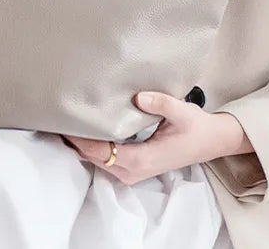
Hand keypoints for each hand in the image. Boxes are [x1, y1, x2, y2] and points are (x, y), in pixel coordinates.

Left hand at [61, 91, 252, 185]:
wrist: (210, 142)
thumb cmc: (195, 127)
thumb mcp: (181, 111)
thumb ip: (160, 103)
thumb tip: (138, 96)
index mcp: (141, 159)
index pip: (101, 152)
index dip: (81, 139)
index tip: (65, 121)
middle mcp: (132, 170)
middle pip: (94, 158)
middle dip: (75, 140)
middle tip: (59, 114)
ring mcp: (132, 172)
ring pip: (97, 161)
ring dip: (82, 143)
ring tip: (67, 119)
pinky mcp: (133, 167)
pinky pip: (106, 160)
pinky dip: (93, 147)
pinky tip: (85, 128)